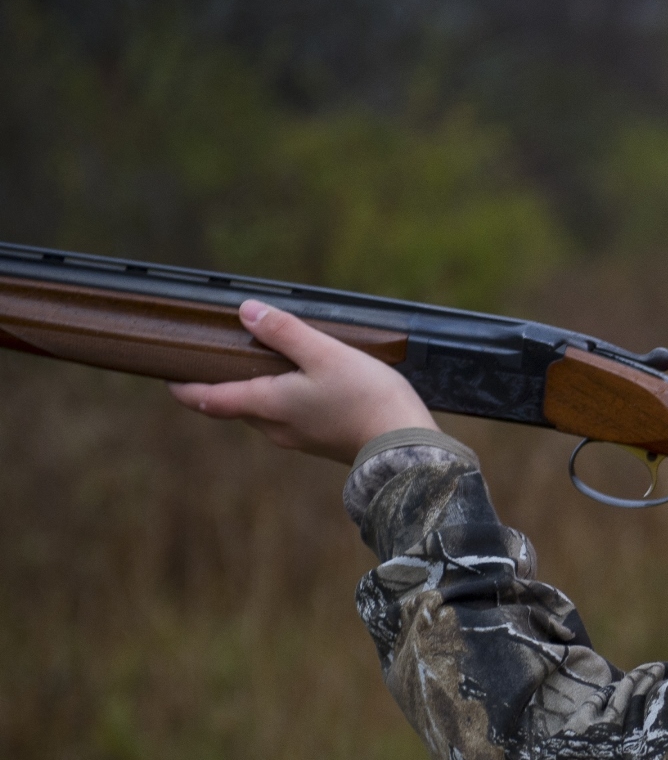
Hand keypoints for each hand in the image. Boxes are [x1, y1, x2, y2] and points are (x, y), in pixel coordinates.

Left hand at [169, 300, 437, 462]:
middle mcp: (276, 428)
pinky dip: (288, 403)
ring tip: (270, 368)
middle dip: (226, 387)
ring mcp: (300, 440)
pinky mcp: (324, 444)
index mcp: (267, 405)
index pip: (209, 400)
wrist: (406, 447)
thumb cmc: (366, 398)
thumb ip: (284, 333)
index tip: (169, 379)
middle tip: (223, 360)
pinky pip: (293, 421)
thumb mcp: (325, 354)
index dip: (186, 389)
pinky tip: (310, 388)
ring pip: (266, 415)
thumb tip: (246, 312)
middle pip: (238, 407)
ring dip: (260, 394)